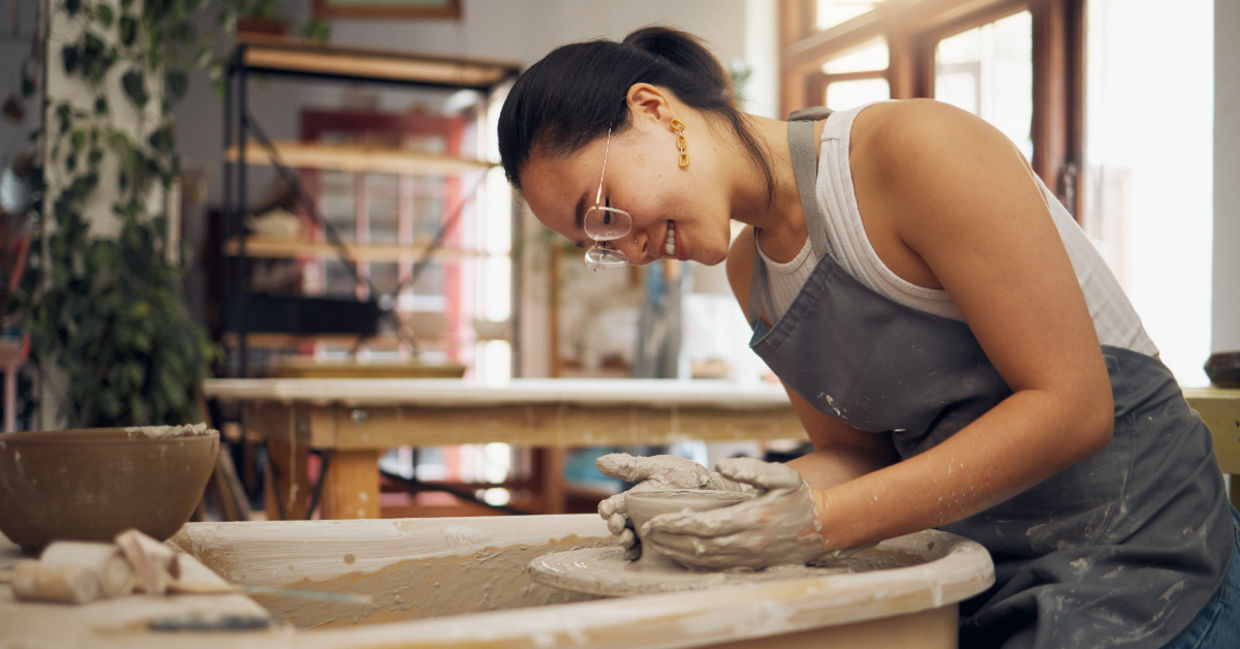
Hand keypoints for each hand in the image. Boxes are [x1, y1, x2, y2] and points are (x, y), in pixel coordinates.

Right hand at [596, 453, 752, 559]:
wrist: (714, 490)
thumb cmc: (685, 476)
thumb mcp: (657, 467)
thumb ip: (630, 466)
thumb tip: (599, 461)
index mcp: (633, 498)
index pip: (614, 506)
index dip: (607, 508)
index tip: (606, 510)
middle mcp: (639, 517)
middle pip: (619, 526)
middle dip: (615, 527)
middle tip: (616, 525)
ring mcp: (651, 531)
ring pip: (631, 540)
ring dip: (625, 541)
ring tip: (628, 539)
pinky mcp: (664, 542)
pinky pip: (648, 553)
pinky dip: (640, 555)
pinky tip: (639, 554)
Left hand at [639, 457, 838, 569]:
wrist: (825, 526)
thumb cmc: (800, 497)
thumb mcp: (782, 475)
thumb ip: (750, 468)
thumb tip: (720, 465)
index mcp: (751, 518)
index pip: (704, 524)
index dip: (676, 524)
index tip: (654, 521)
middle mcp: (747, 541)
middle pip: (698, 545)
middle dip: (669, 539)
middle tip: (646, 532)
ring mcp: (749, 556)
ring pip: (705, 559)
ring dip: (678, 552)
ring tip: (657, 543)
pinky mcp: (751, 564)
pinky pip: (717, 566)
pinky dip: (695, 563)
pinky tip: (680, 556)